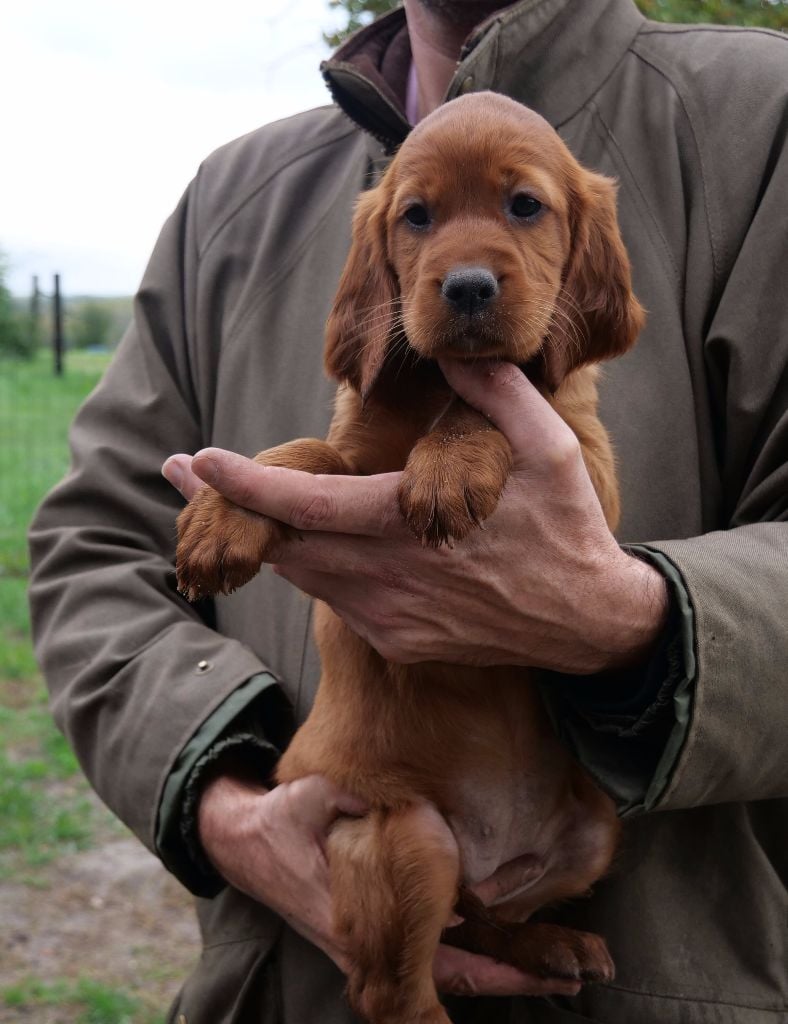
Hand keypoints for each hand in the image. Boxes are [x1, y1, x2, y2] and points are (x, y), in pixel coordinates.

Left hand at [163, 360, 667, 672]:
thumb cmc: (566, 529)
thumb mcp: (547, 448)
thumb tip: (444, 350)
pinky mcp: (396, 640)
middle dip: (223, 506)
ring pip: (301, 573)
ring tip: (224, 501)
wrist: (589, 622)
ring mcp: (389, 618)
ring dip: (262, 535)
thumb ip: (492, 393)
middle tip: (169, 470)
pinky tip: (304, 541)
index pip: (308, 505)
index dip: (247, 483)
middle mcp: (388, 579)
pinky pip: (333, 599)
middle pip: (283, 544)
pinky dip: (309, 566)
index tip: (195, 459)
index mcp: (411, 526)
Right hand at [198, 771, 581, 996]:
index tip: (539, 979)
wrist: (246, 843)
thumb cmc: (283, 824)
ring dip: (501, 961)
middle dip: (515, 975)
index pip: (437, 961)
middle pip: (458, 973)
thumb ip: (341, 794)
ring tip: (559, 962)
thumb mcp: (305, 798)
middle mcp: (375, 942)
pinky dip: (475, 941)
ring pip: (451, 962)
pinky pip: (436, 944)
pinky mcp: (379, 925)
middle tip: (573, 975)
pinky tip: (505, 924)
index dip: (489, 971)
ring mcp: (378, 938)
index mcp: (364, 922)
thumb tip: (380, 793)